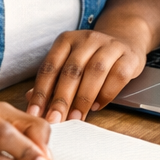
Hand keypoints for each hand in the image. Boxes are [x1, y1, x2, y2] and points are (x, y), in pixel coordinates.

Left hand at [26, 29, 146, 122]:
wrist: (124, 41)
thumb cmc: (91, 57)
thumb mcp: (68, 63)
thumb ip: (52, 80)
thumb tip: (31, 99)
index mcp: (66, 40)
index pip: (50, 66)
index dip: (41, 91)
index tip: (35, 113)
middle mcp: (87, 39)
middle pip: (72, 70)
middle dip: (61, 99)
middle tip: (55, 120)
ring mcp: (110, 46)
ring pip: (95, 72)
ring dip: (83, 98)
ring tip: (75, 117)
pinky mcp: (128, 56)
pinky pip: (118, 76)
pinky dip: (106, 94)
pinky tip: (97, 106)